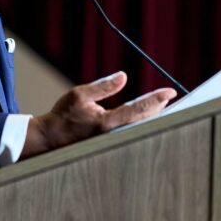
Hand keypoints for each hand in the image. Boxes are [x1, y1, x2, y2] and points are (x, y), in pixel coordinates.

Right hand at [22, 71, 176, 157]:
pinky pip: (131, 131)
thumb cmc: (63, 115)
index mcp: (106, 122)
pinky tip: (146, 117)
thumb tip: (123, 76)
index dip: (156, 99)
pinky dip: (141, 122)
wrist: (50, 139)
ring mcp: (112, 141)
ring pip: (139, 128)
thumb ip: (103, 86)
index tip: (170, 92)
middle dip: (158, 108)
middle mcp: (112, 135)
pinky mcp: (109, 143)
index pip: (137, 108)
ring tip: (162, 105)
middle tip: (169, 97)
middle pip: (144, 120)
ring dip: (151, 116)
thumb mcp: (80, 95)